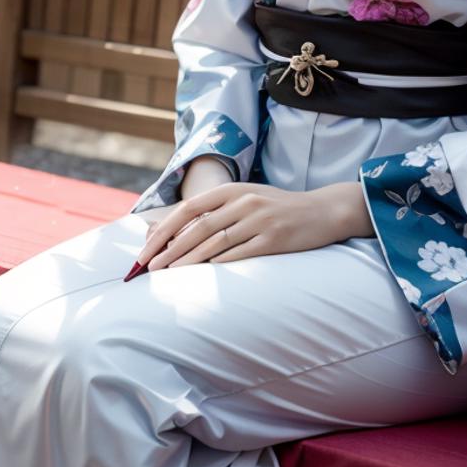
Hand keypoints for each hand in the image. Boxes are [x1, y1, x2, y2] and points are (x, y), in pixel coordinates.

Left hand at [134, 180, 370, 272]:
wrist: (322, 211)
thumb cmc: (276, 209)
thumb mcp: (245, 201)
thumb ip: (211, 212)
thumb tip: (169, 229)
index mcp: (233, 190)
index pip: (189, 209)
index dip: (164, 230)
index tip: (145, 249)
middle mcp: (243, 202)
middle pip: (197, 226)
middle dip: (169, 248)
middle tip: (148, 267)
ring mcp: (259, 220)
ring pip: (214, 242)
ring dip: (187, 260)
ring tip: (166, 274)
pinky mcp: (273, 239)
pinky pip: (239, 253)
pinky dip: (217, 265)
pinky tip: (202, 276)